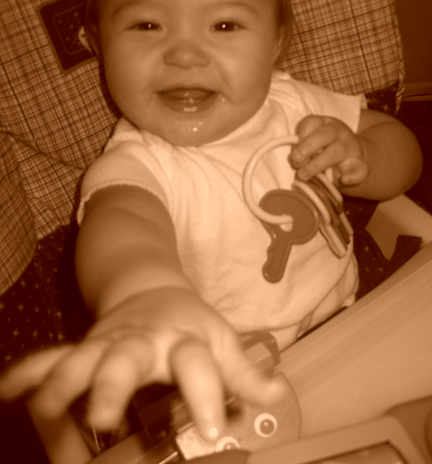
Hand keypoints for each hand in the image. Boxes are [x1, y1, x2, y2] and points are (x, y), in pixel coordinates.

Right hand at [0, 287, 286, 441]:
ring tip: (46, 407)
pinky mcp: (84, 346)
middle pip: (126, 357)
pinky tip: (10, 390)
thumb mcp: (221, 341)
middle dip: (112, 383)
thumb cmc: (189, 325)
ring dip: (62, 381)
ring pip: (80, 358)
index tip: (210, 429)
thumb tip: (278, 398)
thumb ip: (244, 373)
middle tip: (104, 416)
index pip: (197, 363)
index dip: (205, 393)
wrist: (153, 291)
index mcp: (182, 339)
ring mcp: (108, 342)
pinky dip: (31, 372)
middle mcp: (142, 340)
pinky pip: (52, 357)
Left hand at [290, 115, 368, 186]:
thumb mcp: (310, 146)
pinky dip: (352, 175)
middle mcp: (337, 131)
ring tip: (304, 175)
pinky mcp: (361, 164)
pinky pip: (360, 168)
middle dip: (307, 147)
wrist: (349, 161)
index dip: (300, 138)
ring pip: (336, 151)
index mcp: (323, 123)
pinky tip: (343, 180)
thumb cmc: (321, 152)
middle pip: (324, 134)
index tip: (293, 154)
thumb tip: (294, 159)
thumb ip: (301, 149)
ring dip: (318, 164)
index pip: (310, 122)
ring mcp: (351, 147)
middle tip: (295, 161)